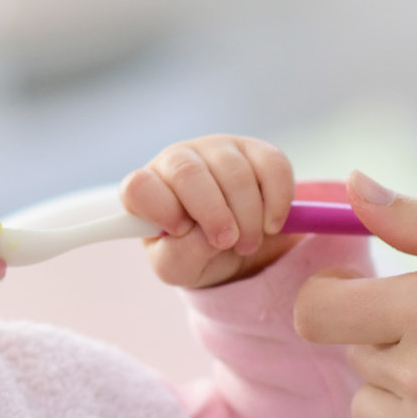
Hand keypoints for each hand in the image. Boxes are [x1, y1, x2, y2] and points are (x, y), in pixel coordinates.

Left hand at [120, 135, 298, 287]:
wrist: (234, 246)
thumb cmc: (193, 251)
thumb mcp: (177, 268)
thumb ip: (179, 256)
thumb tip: (206, 237)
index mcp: (147, 189)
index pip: (138, 186)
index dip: (161, 208)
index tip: (181, 230)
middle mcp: (177, 160)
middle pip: (188, 173)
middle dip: (214, 215)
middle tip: (229, 243)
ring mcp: (216, 149)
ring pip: (234, 172)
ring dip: (248, 216)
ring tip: (249, 242)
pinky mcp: (255, 149)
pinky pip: (272, 165)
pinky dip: (277, 201)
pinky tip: (272, 224)